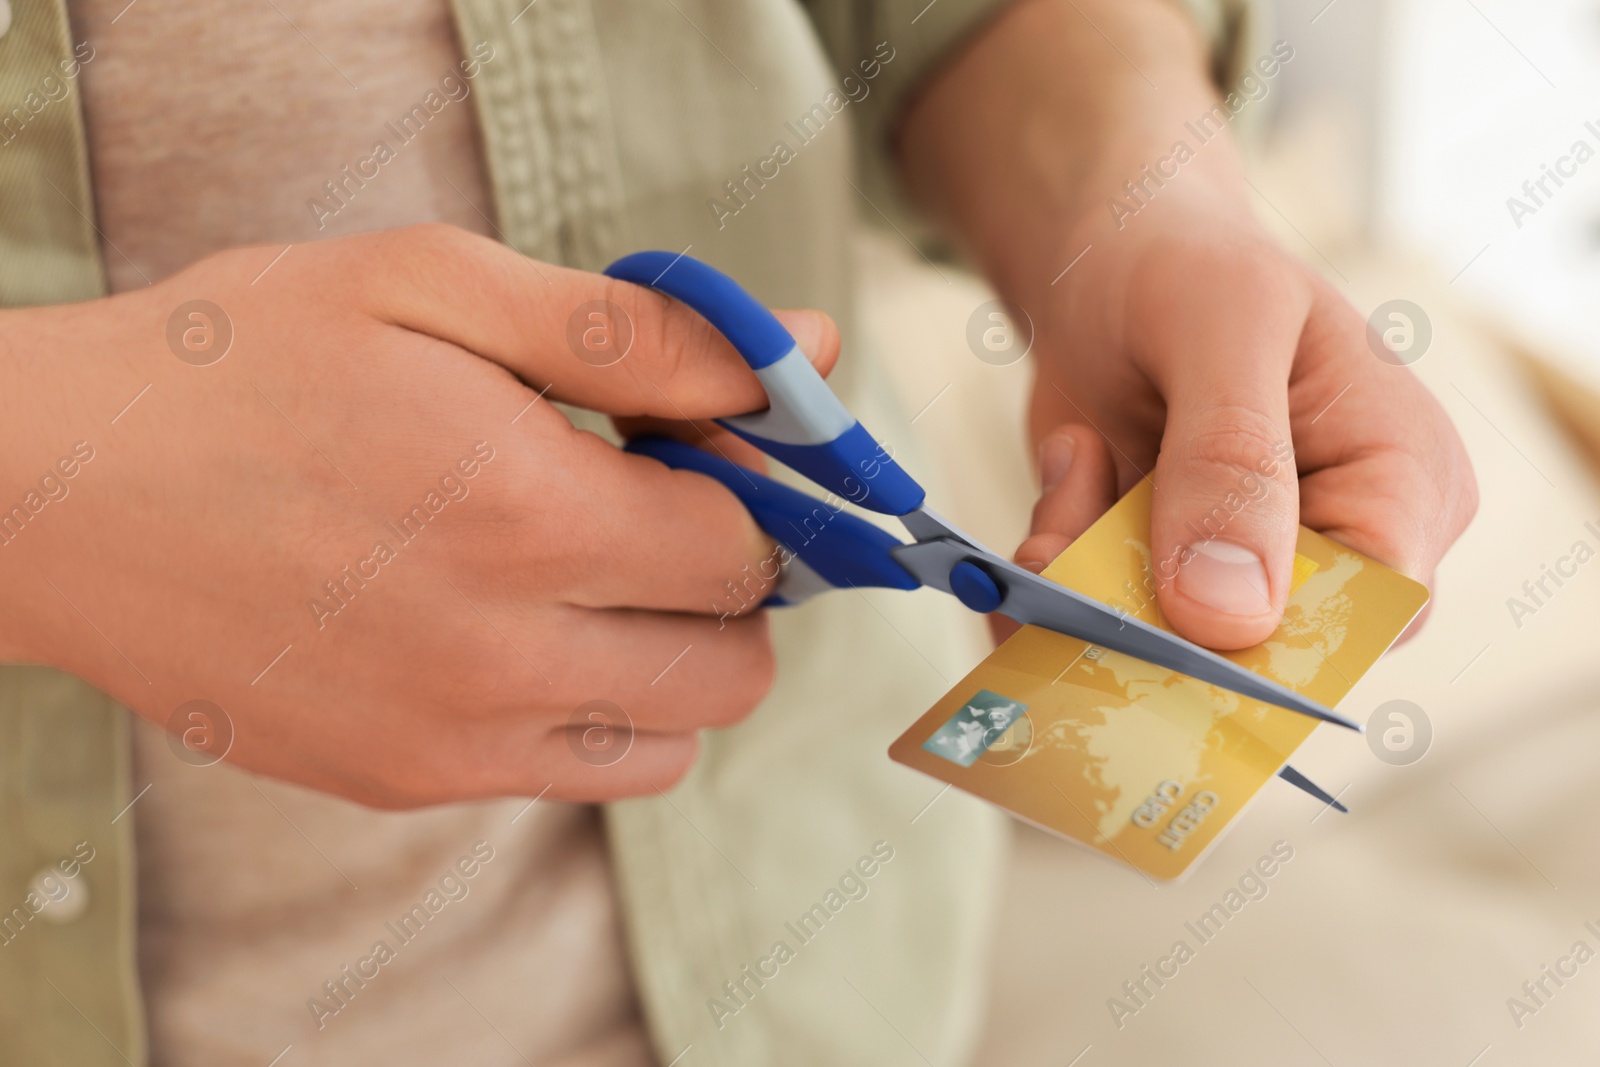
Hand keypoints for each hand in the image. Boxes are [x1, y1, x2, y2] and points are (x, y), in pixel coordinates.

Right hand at [0, 224, 837, 805]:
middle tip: (652, 507)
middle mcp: (503, 654)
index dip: (748, 487)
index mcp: (526, 515)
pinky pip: (574, 771)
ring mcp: (452, 738)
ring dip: (670, 655)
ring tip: (585, 571)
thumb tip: (805, 354)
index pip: (747, 544)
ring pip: (670, 736)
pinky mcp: (401, 780)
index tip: (696, 446)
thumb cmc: (240, 363)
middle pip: (734, 664)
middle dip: (726, 581)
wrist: (54, 491)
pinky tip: (514, 627)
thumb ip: (637, 334)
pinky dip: (590, 709)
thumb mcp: (434, 286)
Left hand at [899, 0, 1475, 648]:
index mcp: (1401, 479)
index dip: (1273, 641)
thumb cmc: (1189, 266)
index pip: (1371, 613)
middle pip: (1256, 654)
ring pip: (1157, 649)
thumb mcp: (1218, 329)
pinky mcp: (1156, 581)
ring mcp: (1238, 572)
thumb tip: (1227, 613)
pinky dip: (1057, 565)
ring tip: (1073, 472)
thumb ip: (1230, 461)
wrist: (1104, 261)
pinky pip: (1096, 622)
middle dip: (1146, 609)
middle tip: (1075, 534)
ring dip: (1084, 580)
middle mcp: (1334, 544)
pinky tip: (1064, 477)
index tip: (1165, 610)